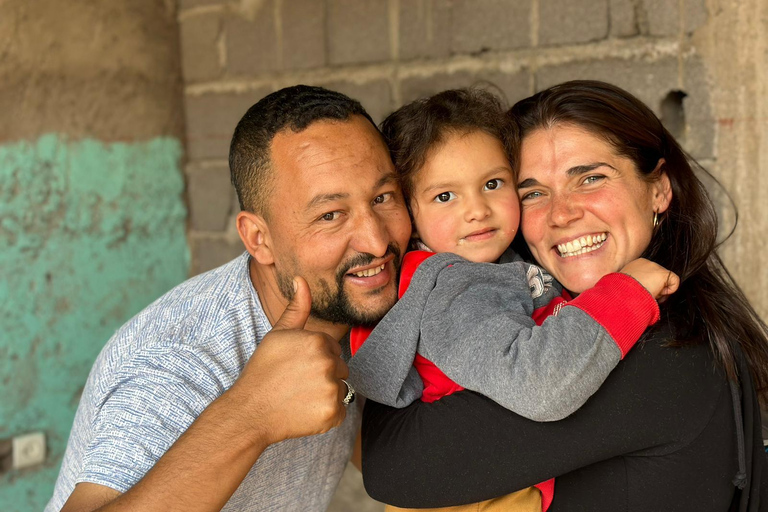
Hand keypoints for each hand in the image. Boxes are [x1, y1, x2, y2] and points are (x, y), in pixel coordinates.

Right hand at [230, 276, 348, 445]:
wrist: (250, 412)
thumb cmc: (263, 372)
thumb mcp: (278, 334)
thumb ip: (296, 308)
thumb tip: (301, 280)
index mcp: (317, 341)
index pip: (332, 349)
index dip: (314, 359)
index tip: (296, 368)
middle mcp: (328, 363)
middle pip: (340, 368)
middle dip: (324, 375)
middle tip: (297, 383)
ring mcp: (331, 389)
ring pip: (341, 389)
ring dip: (326, 394)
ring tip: (300, 397)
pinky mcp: (333, 413)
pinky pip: (340, 411)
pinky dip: (327, 414)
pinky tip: (305, 412)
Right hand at [619, 258, 679, 299]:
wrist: (621, 295)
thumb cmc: (620, 293)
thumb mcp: (624, 285)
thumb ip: (633, 283)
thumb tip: (638, 289)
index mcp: (635, 265)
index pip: (648, 275)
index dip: (647, 285)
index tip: (641, 293)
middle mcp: (646, 263)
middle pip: (657, 277)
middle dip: (654, 287)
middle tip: (646, 295)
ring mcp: (655, 267)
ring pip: (664, 281)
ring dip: (659, 291)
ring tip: (649, 296)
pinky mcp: (663, 274)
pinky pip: (674, 282)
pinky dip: (669, 291)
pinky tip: (657, 294)